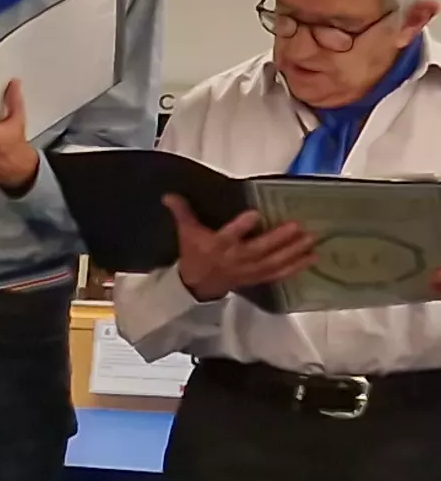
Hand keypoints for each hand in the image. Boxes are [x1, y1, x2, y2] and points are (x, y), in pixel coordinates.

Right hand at [169, 197, 315, 301]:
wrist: (197, 285)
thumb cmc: (195, 253)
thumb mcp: (186, 233)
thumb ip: (182, 212)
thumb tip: (168, 195)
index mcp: (215, 246)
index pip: (227, 236)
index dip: (240, 227)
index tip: (254, 214)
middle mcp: (233, 260)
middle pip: (257, 250)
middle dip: (277, 240)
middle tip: (297, 226)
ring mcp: (247, 271)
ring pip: (272, 263)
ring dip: (292, 253)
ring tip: (310, 240)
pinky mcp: (257, 278)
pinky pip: (278, 275)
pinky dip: (295, 268)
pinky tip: (312, 257)